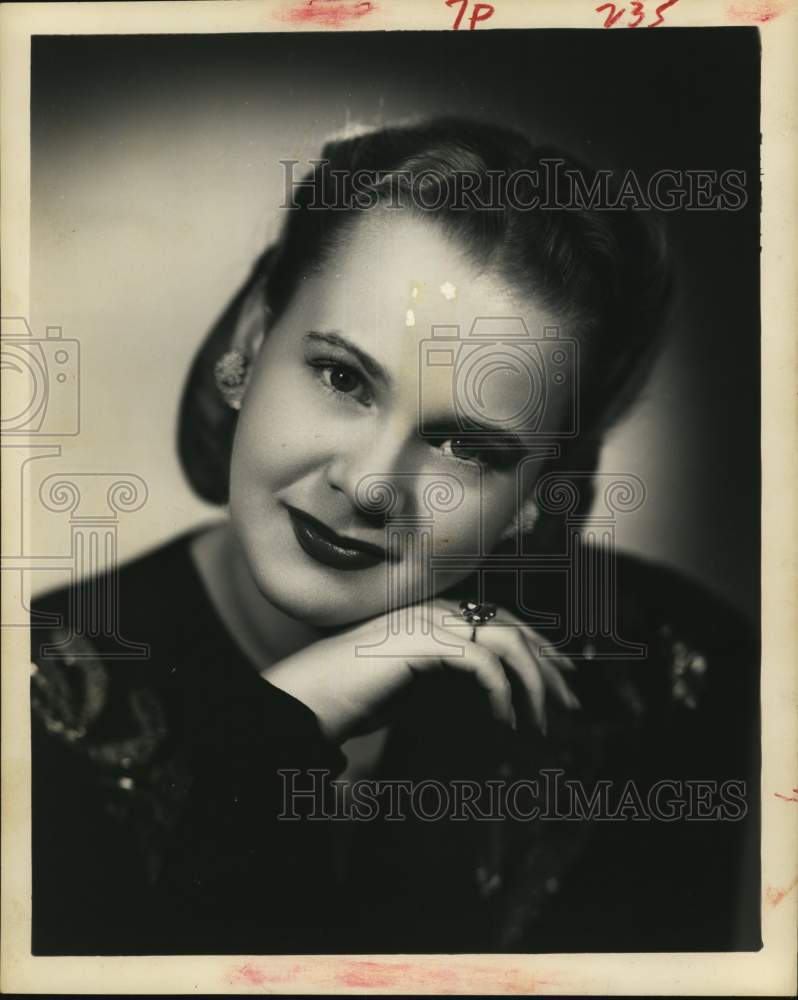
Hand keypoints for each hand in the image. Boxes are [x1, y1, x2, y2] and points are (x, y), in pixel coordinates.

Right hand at [264, 599, 579, 743]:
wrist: (310, 698)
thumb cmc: (355, 695)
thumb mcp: (414, 686)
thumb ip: (450, 680)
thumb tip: (494, 693)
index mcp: (435, 613)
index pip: (501, 621)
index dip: (538, 647)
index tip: (561, 676)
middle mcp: (436, 609)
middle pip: (512, 628)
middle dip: (548, 665)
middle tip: (570, 701)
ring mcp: (429, 621)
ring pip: (505, 641)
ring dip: (531, 682)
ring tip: (541, 721)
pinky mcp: (422, 642)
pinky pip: (481, 664)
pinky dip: (500, 694)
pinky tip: (503, 721)